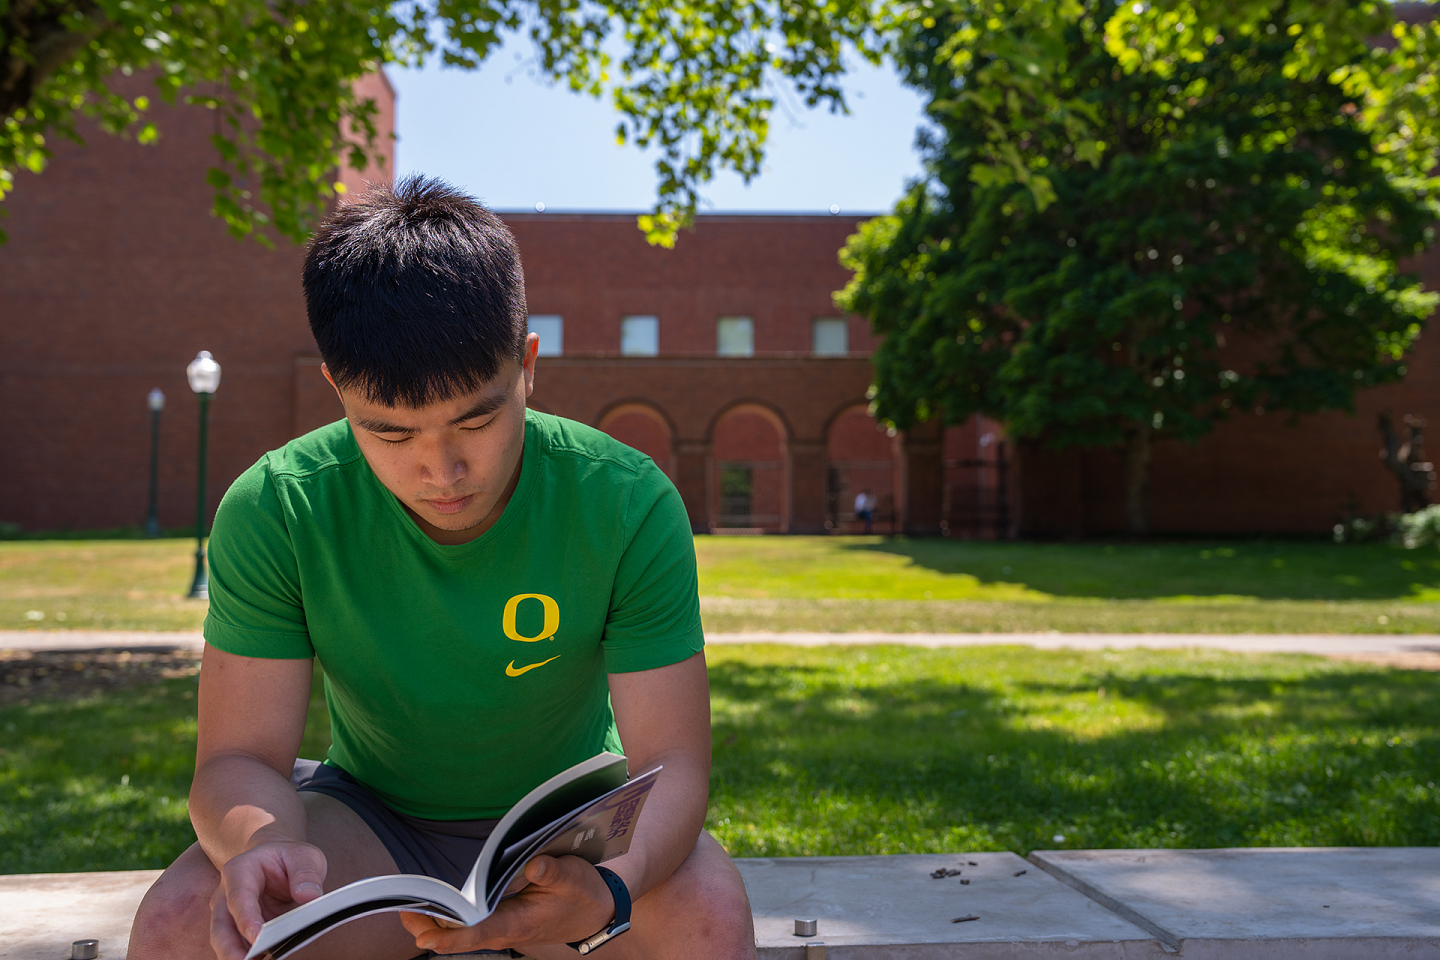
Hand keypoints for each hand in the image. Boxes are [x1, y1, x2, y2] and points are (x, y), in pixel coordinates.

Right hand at [210, 840, 327, 959]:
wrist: (275, 860)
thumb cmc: (289, 858)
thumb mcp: (304, 856)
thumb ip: (306, 874)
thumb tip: (309, 896)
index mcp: (240, 870)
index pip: (239, 897)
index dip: (246, 918)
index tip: (257, 937)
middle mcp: (226, 894)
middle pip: (221, 925)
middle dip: (230, 948)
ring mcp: (228, 914)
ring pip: (223, 940)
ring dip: (237, 956)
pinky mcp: (236, 930)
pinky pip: (237, 947)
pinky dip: (248, 957)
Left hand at [401, 856, 613, 953]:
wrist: (594, 915)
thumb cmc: (582, 895)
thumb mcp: (573, 877)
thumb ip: (552, 871)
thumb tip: (531, 865)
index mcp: (519, 922)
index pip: (478, 932)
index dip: (450, 935)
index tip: (425, 934)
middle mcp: (505, 930)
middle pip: (459, 936)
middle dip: (430, 926)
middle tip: (402, 911)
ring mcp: (501, 929)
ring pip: (460, 935)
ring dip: (435, 924)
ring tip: (408, 908)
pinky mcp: (501, 924)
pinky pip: (468, 928)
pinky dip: (450, 920)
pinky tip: (434, 908)